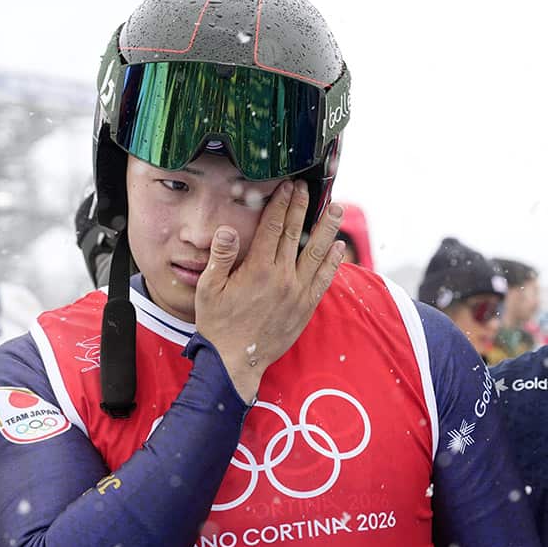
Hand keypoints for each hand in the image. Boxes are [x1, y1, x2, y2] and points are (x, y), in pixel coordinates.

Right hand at [194, 181, 344, 402]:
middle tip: (307, 187)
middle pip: (295, 234)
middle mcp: (282, 277)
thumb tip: (229, 230)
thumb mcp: (208, 289)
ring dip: (327, 228)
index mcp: (258, 269)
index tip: (287, 186)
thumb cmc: (218, 324)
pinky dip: (333, 261)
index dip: (281, 203)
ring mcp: (297, 292)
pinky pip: (324, 279)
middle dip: (302, 207)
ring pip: (317, 253)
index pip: (273, 227)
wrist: (235, 360)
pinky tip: (339, 246)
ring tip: (335, 209)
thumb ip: (221, 257)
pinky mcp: (306, 306)